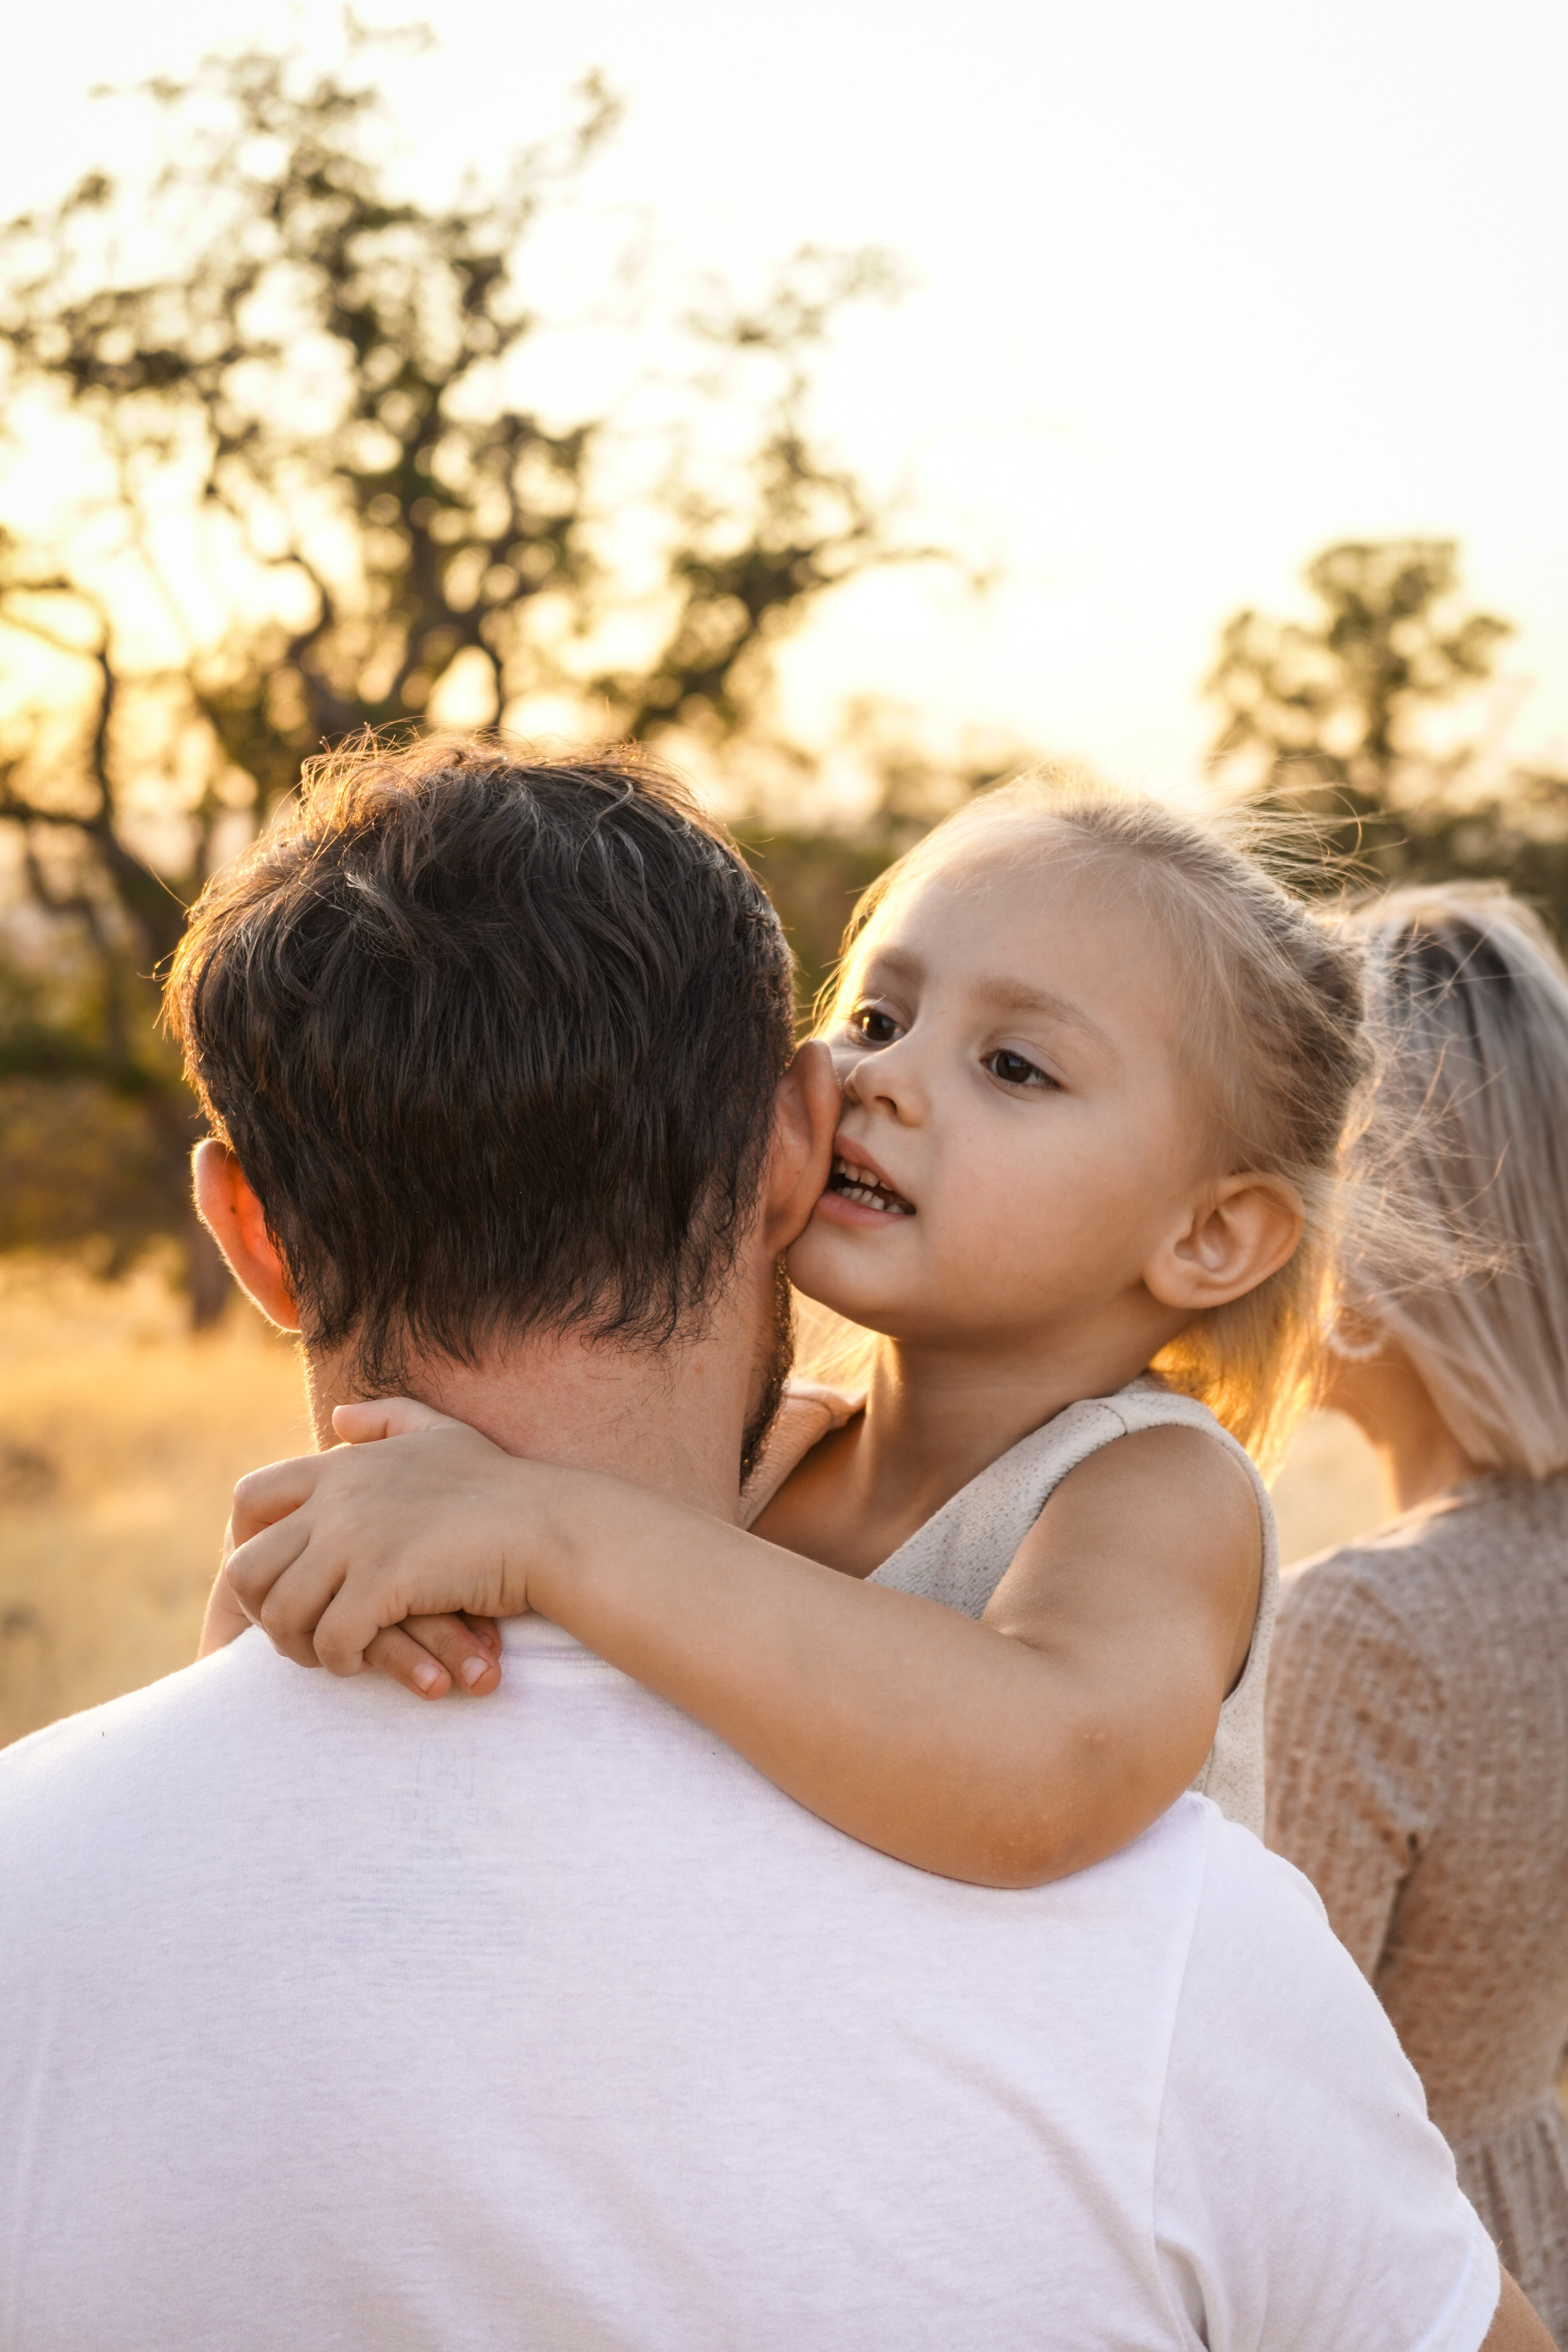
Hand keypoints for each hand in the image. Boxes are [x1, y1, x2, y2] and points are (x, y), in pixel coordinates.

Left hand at [223, 1398, 561, 1698]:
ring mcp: (357, 1542)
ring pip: (282, 1613)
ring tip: (329, 1653)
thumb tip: (339, 1418)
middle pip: (247, 1567)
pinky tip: (362, 1661)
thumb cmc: (501, 1484)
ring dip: (298, 1644)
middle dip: (262, 1611)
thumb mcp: (440, 1433)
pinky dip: (339, 1660)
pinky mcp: (383, 1585)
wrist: (548, 1525)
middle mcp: (337, 1500)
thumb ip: (386, 1419)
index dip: (244, 1546)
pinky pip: (331, 1640)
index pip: (248, 1500)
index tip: (275, 1580)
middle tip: (299, 1631)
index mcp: (342, 1467)